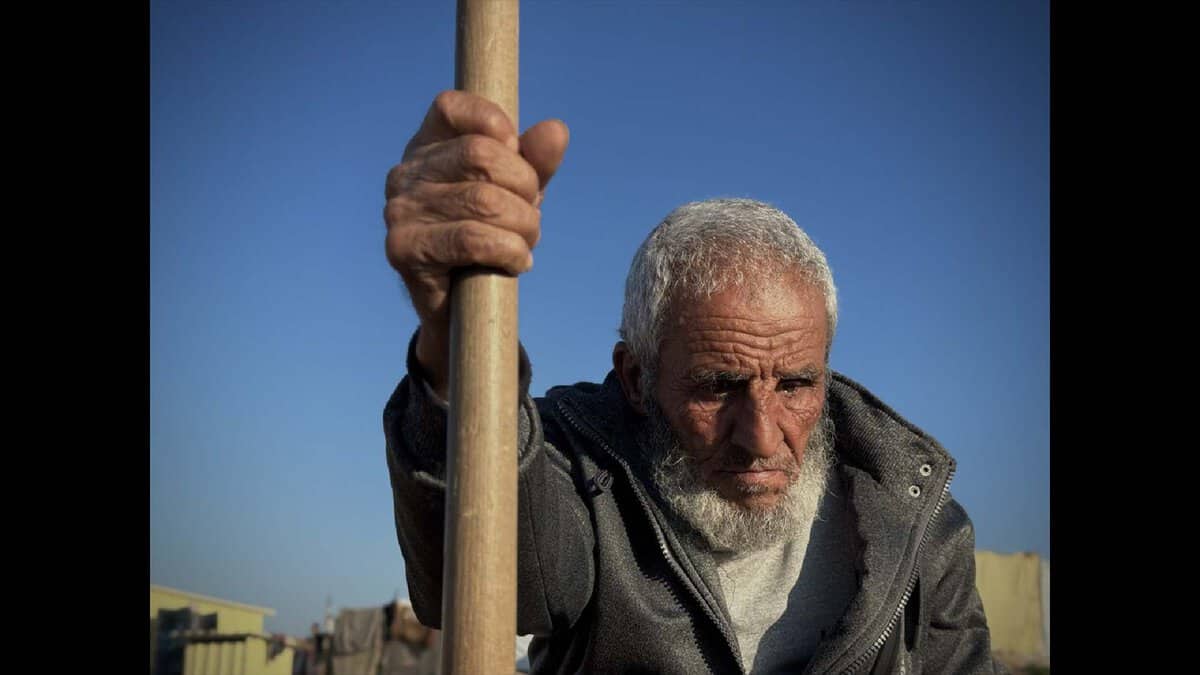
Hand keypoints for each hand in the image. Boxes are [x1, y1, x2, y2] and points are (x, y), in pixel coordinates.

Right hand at [384, 90, 568, 393]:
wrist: (461, 307)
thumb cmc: (489, 237)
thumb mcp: (518, 193)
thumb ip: (535, 162)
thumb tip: (555, 131)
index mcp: (427, 147)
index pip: (453, 106)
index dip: (496, 124)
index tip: (517, 156)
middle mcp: (405, 174)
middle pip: (481, 155)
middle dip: (524, 186)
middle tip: (532, 215)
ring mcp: (399, 211)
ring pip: (483, 200)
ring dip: (523, 225)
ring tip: (525, 242)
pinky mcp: (403, 250)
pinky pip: (471, 240)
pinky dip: (508, 250)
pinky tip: (518, 261)